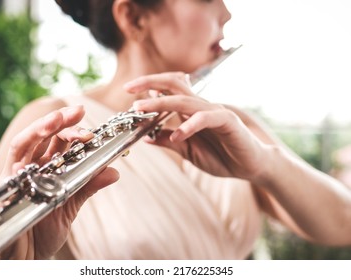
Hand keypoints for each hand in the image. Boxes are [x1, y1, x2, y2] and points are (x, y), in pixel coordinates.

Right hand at [0, 106, 118, 258]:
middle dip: (62, 121)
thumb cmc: (45, 231)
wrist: (25, 256)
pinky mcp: (6, 180)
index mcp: (50, 168)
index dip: (76, 132)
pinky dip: (26, 145)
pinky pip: (14, 157)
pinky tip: (42, 133)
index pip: (62, 143)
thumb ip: (88, 186)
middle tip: (78, 112)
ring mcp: (19, 172)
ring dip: (44, 126)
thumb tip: (114, 172)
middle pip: (46, 136)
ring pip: (29, 140)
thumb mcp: (71, 205)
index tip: (93, 129)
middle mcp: (34, 166)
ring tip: (60, 117)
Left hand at [124, 72, 268, 180]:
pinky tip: (177, 135)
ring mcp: (215, 111)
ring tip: (141, 109)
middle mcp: (201, 107)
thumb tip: (146, 136)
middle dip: (150, 83)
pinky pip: (206, 117)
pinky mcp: (228, 121)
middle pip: (174, 85)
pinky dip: (189, 125)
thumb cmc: (221, 157)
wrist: (250, 167)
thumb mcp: (187, 150)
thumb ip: (168, 141)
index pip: (168, 90)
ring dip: (161, 103)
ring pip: (185, 100)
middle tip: (128, 89)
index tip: (129, 93)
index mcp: (190, 112)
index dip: (148, 88)